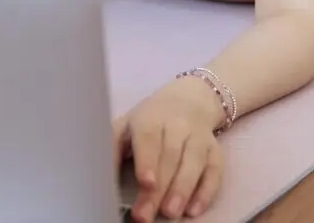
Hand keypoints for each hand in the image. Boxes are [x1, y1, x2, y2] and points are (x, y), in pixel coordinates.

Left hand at [113, 77, 224, 220]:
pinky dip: (206, 191)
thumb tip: (98, 177)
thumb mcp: (126, 126)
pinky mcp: (215, 150)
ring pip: (194, 162)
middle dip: (159, 189)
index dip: (148, 160)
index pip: (149, 137)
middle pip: (170, 156)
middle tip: (145, 216)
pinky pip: (215, 170)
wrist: (189, 100)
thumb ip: (112, 149)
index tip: (144, 183)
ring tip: (170, 213)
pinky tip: (194, 209)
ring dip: (183, 190)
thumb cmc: (149, 121)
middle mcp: (178, 125)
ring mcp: (200, 137)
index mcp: (150, 117)